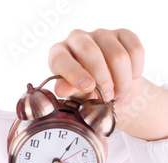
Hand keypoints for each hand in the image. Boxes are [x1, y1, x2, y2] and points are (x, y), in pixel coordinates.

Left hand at [48, 28, 167, 140]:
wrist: (108, 85)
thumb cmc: (83, 89)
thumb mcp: (73, 93)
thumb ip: (68, 89)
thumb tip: (61, 89)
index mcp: (58, 53)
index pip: (60, 59)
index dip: (74, 73)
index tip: (88, 88)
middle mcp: (77, 38)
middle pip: (90, 52)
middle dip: (102, 79)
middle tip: (107, 97)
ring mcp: (100, 34)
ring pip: (117, 55)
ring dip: (122, 80)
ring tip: (119, 95)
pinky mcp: (122, 34)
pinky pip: (135, 50)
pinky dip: (135, 70)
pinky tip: (130, 80)